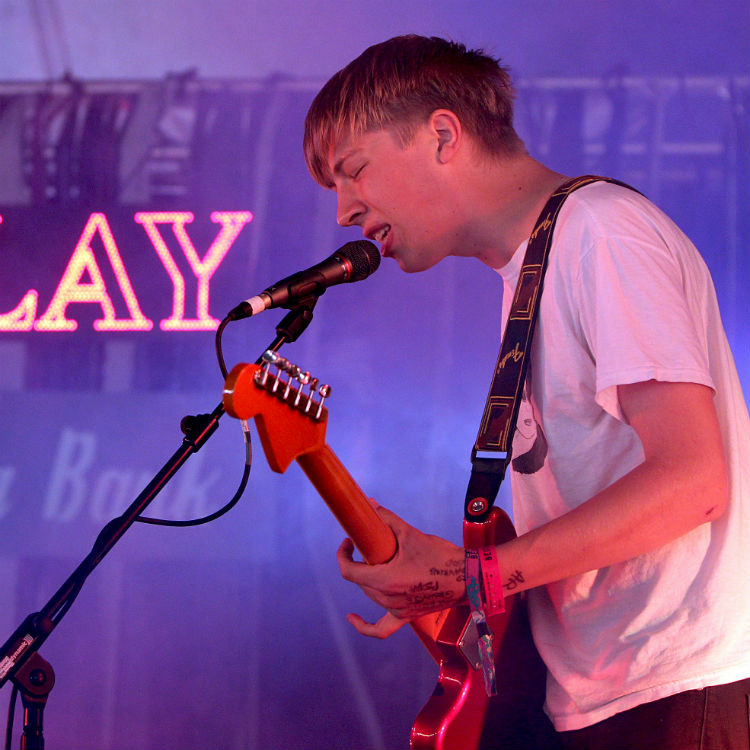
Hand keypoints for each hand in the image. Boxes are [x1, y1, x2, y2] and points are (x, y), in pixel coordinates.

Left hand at [336, 505, 465, 637]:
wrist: (468, 577)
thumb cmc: (441, 556)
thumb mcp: (410, 534)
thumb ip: (386, 519)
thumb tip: (370, 504)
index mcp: (385, 580)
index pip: (349, 571)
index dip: (343, 554)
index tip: (348, 542)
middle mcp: (388, 599)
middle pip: (361, 581)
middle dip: (360, 562)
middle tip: (368, 544)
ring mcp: (397, 610)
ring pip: (371, 595)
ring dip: (369, 579)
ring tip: (378, 562)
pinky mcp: (407, 616)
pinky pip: (382, 627)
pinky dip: (365, 625)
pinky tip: (353, 618)